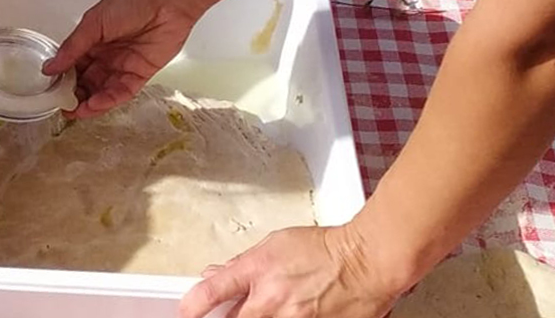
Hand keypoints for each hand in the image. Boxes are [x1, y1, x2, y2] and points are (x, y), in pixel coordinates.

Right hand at [42, 0, 207, 117]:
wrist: (167, 0)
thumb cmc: (131, 1)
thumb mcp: (94, 22)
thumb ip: (73, 47)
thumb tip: (50, 67)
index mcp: (93, 40)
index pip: (74, 65)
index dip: (63, 79)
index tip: (52, 91)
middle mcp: (107, 54)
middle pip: (87, 80)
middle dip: (75, 94)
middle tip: (63, 106)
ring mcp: (124, 65)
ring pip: (103, 90)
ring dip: (90, 102)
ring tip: (76, 111)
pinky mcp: (141, 74)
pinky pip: (123, 92)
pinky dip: (109, 100)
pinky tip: (95, 105)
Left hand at [180, 225, 402, 317]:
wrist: (368, 262)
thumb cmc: (327, 249)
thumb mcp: (276, 244)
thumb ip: (243, 263)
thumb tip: (216, 274)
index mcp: (258, 270)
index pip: (211, 292)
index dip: (192, 306)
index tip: (186, 313)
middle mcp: (270, 299)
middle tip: (229, 312)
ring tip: (269, 308)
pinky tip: (292, 312)